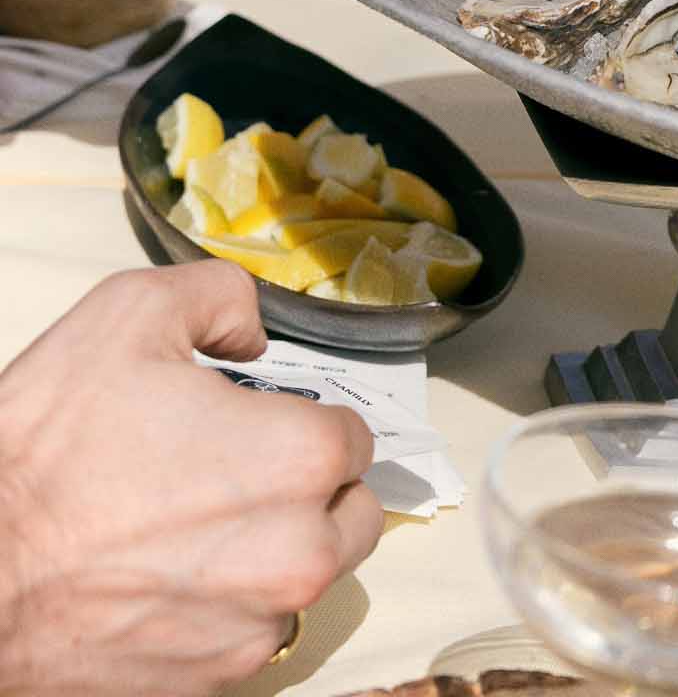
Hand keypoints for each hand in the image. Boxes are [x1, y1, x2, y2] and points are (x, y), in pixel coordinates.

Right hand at [0, 263, 380, 696]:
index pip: (353, 434)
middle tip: (239, 472)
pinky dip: (227, 605)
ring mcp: (258, 625)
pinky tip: (167, 575)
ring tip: (195, 526)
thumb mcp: (131, 313)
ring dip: (273, 550)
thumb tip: (253, 332)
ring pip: (307, 577)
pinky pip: (252, 631)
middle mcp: (301, 551)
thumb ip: (220, 297)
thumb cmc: (47, 451)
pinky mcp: (214, 680)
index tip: (258, 423)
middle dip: (313, 489)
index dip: (303, 419)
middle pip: (352, 512)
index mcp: (299, 457)